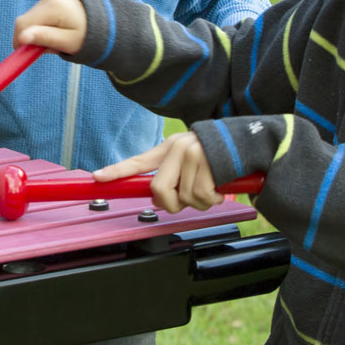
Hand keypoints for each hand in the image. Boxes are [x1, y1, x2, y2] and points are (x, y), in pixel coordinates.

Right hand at [13, 0, 86, 54]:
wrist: (105, 20)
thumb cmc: (88, 35)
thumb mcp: (68, 42)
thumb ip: (45, 39)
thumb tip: (22, 38)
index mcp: (54, 7)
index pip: (23, 24)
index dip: (19, 41)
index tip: (26, 55)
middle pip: (26, 20)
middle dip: (31, 37)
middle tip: (48, 48)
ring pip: (32, 17)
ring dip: (38, 31)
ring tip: (57, 38)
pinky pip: (39, 12)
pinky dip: (43, 24)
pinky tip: (57, 28)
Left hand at [94, 131, 222, 213]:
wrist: (246, 141)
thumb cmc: (216, 155)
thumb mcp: (189, 159)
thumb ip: (171, 177)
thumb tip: (157, 200)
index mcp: (168, 149)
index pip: (138, 161)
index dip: (116, 171)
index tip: (98, 177)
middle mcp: (177, 149)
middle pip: (159, 190)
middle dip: (172, 203)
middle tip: (186, 198)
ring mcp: (192, 156)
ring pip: (184, 198)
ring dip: (200, 201)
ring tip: (211, 186)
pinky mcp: (209, 164)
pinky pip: (203, 197)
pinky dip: (213, 199)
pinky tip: (219, 186)